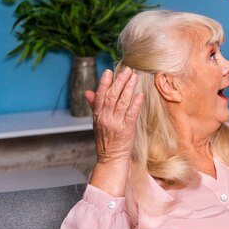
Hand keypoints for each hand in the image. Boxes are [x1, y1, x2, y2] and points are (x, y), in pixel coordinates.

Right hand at [86, 68, 142, 195]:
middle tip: (127, 70)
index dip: (104, 83)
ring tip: (134, 77)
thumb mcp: (97, 122)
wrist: (111, 158)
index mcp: (98, 115)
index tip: (108, 71)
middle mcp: (106, 118)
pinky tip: (140, 95)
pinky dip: (136, 103)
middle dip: (120, 81)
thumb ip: (94, 106)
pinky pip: (131, 114)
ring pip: (122, 102)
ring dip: (129, 88)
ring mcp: (116, 123)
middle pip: (112, 96)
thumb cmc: (106, 138)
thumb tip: (88, 92)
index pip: (100, 96)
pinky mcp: (127, 129)